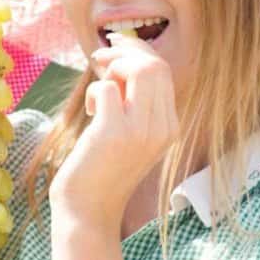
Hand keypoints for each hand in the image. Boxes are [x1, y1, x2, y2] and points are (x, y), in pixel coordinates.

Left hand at [48, 33, 180, 235]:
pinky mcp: (113, 134)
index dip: (138, 51)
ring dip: (110, 68)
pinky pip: (105, 88)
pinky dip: (92, 92)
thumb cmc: (103, 168)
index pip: (164, 70)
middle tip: (100, 60)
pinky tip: (90, 113)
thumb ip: (134, 101)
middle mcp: (163, 128)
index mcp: (170, 126)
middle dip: (124, 52)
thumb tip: (120, 58)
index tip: (115, 48)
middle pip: (155, 64)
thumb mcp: (131, 134)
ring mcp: (141, 131)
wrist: (88, 211)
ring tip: (97, 90)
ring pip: (137, 69)